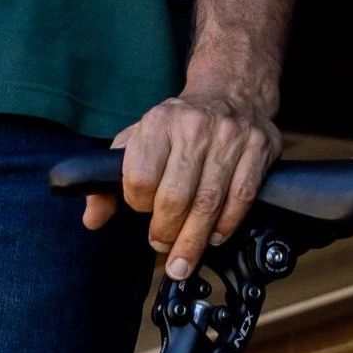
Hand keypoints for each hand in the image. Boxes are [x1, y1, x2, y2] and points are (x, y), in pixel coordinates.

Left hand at [85, 83, 279, 279]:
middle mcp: (194, 127)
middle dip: (166, 233)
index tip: (142, 210)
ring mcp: (230, 136)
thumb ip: (108, 180)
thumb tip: (93, 218)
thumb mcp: (138, 140)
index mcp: (159, 122)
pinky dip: (227, 225)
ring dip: (194, 240)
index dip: (138, 203)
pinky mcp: (258, 148)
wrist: (231, 93)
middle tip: (162, 246)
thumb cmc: (179, 125)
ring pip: (210, 203)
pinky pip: (241, 198)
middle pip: (176, 197)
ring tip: (184, 259)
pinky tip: (215, 236)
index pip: (140, 177)